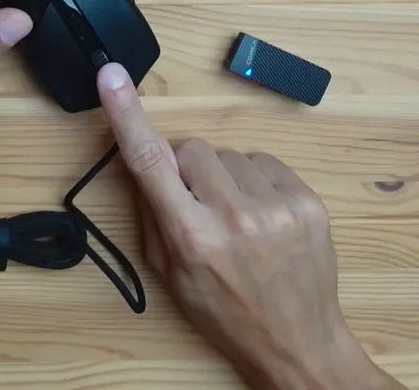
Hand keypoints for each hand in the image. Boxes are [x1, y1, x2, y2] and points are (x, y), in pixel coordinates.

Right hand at [95, 64, 402, 389]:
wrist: (297, 341)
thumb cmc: (224, 311)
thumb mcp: (171, 274)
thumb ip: (152, 213)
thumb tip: (143, 159)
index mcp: (191, 237)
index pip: (150, 161)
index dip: (126, 115)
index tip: (112, 76)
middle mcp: (234, 216)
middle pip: (191, 149)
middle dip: (186, 168)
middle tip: (196, 205)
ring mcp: (276, 206)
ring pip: (229, 155)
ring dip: (225, 177)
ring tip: (236, 219)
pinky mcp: (306, 201)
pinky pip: (265, 163)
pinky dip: (256, 182)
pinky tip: (261, 215)